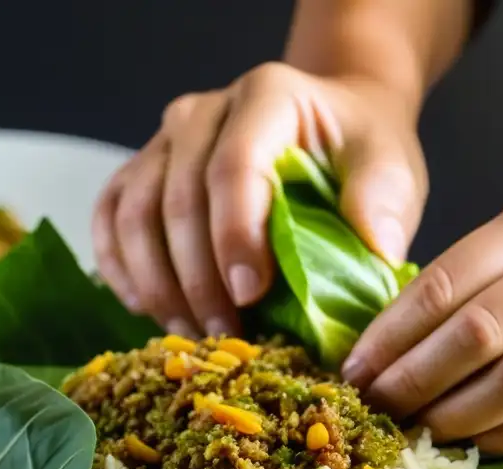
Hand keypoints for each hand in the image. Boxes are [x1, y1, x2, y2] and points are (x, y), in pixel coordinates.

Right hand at [93, 63, 426, 338]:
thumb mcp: (391, 165)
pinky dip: (121, 267)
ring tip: (191, 335)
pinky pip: (111, 216)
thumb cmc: (360, 151)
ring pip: (135, 212)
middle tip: (223, 336)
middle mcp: (205, 111)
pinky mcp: (145, 168)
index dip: (235, 234)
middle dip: (197, 278)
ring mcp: (167, 139)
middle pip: (178, 197)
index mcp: (268, 97)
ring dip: (157, 283)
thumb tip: (376, 248)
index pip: (236, 165)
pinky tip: (147, 309)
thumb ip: (383, 199)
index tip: (249, 295)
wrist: (332, 126)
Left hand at [342, 190, 502, 454]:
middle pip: (471, 330)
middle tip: (375, 413)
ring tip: (421, 436)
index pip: (443, 281)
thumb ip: (496, 270)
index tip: (353, 372)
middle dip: (411, 381)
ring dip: (459, 415)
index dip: (389, 335)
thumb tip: (405, 331)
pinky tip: (491, 451)